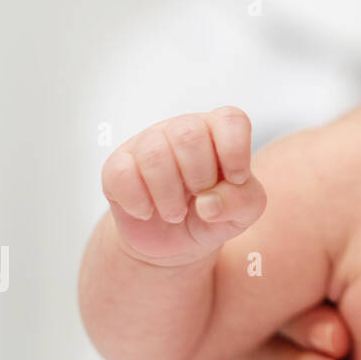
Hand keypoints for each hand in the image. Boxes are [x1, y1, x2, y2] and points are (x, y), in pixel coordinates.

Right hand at [101, 107, 265, 266]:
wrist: (174, 240)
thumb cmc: (214, 213)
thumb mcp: (243, 212)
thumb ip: (243, 201)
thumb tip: (209, 202)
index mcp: (219, 130)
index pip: (231, 120)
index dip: (235, 151)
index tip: (235, 180)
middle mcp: (182, 129)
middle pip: (190, 135)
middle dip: (200, 177)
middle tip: (200, 199)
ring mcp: (147, 143)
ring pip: (154, 153)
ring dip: (169, 194)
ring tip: (176, 214)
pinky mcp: (117, 166)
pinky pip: (120, 173)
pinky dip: (138, 201)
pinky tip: (147, 212)